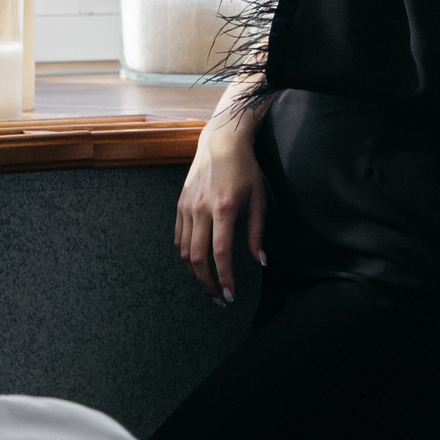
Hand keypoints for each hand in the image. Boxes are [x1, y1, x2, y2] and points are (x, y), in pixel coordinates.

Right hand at [175, 98, 266, 303]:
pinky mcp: (180, 204)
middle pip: (197, 257)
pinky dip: (186, 254)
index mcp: (223, 209)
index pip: (221, 253)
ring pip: (184, 250)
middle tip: (218, 298)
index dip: (224, 278)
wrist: (220, 141)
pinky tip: (197, 263)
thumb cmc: (244, 169)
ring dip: (195, 272)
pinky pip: (179, 237)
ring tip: (208, 284)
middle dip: (207, 282)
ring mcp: (187, 206)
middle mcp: (201, 209)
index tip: (230, 295)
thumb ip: (257, 233)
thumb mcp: (259, 199)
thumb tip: (260, 261)